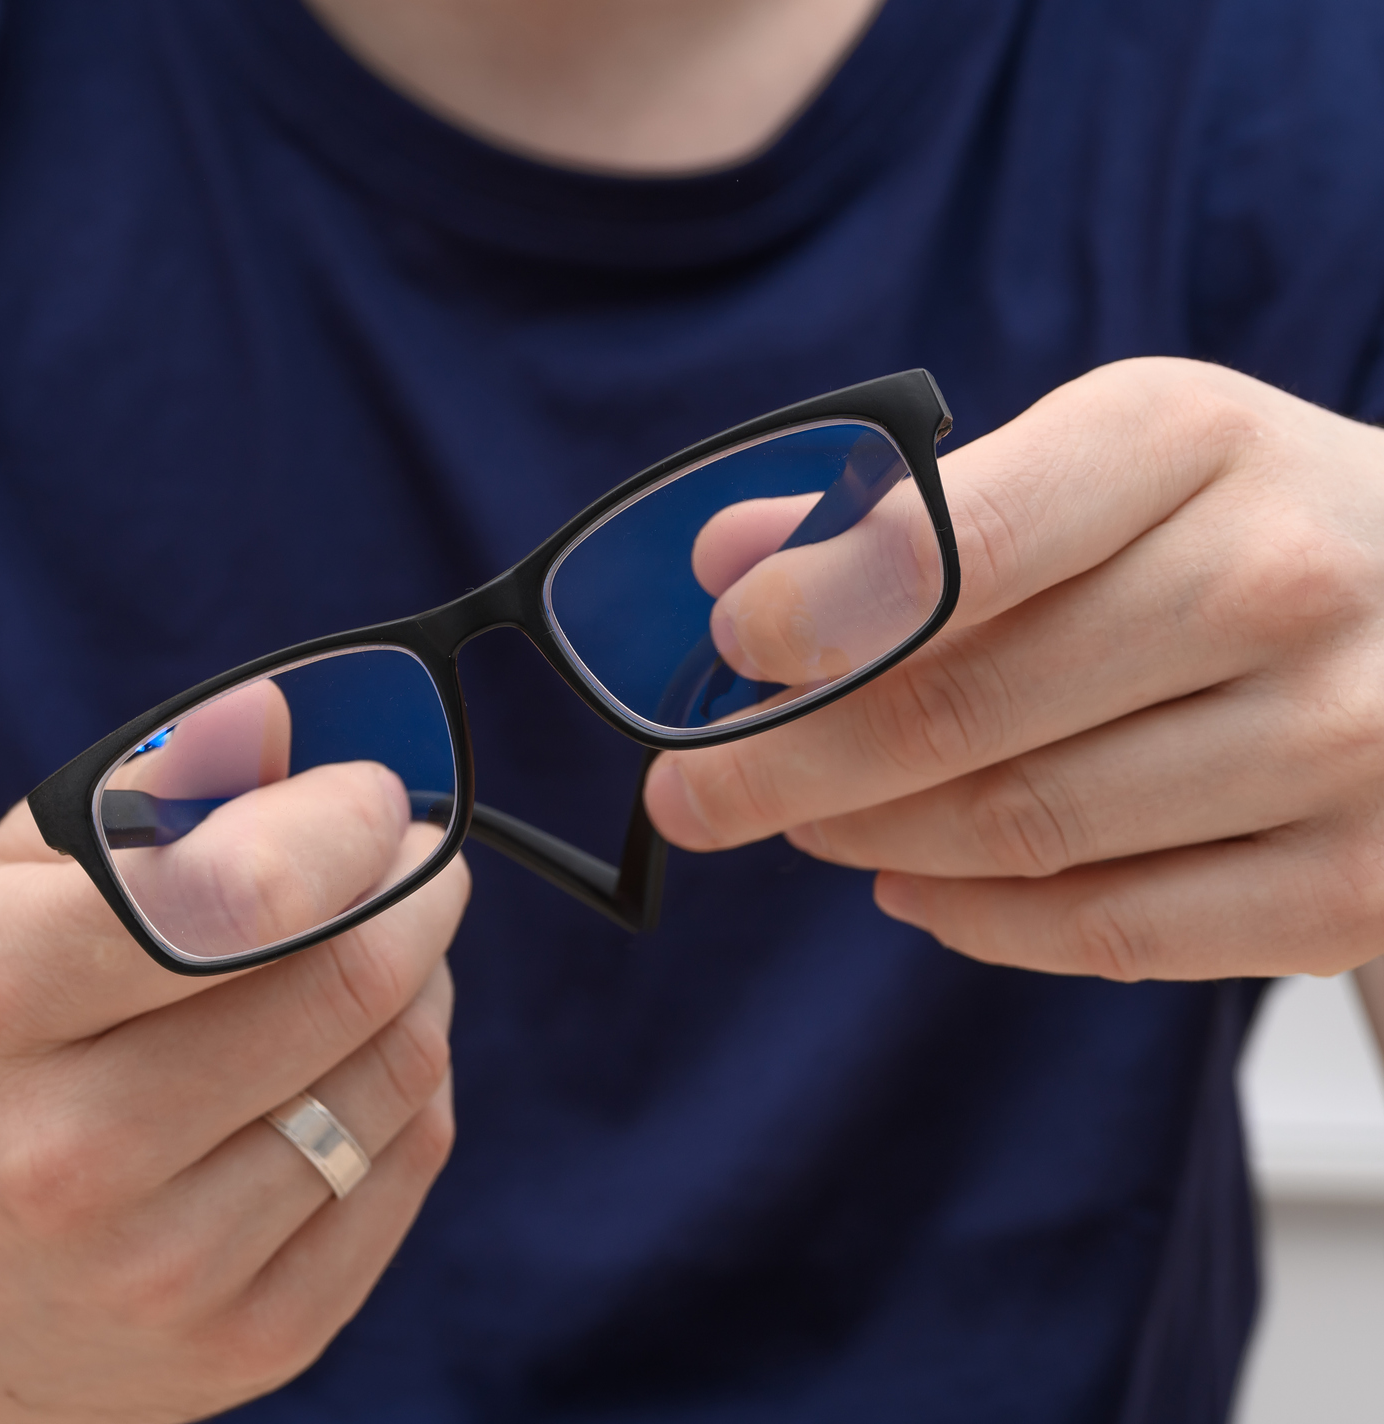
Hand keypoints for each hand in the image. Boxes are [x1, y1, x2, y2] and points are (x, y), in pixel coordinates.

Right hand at [0, 774, 467, 1420]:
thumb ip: (143, 794)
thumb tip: (305, 730)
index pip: (238, 895)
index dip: (346, 823)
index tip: (377, 793)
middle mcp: (70, 1154)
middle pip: (347, 984)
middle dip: (413, 890)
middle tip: (413, 858)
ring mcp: (162, 1271)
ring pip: (396, 1076)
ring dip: (420, 981)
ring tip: (376, 947)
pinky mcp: (240, 1345)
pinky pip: (401, 1170)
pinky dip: (410, 1085)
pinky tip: (356, 1052)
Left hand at [643, 357, 1383, 981]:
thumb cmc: (1241, 526)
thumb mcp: (1099, 460)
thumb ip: (908, 510)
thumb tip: (721, 560)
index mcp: (1188, 441)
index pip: (957, 545)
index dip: (811, 616)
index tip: (725, 655)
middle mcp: (1278, 581)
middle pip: (959, 711)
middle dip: (785, 765)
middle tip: (692, 793)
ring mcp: (1340, 740)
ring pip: (1020, 827)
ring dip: (868, 840)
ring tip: (802, 825)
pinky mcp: (1358, 883)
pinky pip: (1110, 930)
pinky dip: (977, 920)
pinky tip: (908, 888)